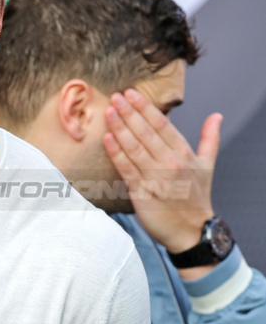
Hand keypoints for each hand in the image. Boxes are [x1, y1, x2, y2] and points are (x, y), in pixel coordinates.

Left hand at [103, 89, 219, 254]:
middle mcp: (171, 163)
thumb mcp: (207, 165)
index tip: (131, 93)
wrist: (191, 230)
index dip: (146, 108)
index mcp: (184, 154)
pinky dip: (116, 153)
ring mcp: (156, 178)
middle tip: (116, 96)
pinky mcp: (143, 192)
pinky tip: (107, 139)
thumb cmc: (196, 196)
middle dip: (130, 113)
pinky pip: (127, 169)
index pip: (162, 125)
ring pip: (135, 148)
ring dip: (120, 128)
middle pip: (146, 133)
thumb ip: (209, 138)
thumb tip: (217, 115)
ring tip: (109, 111)